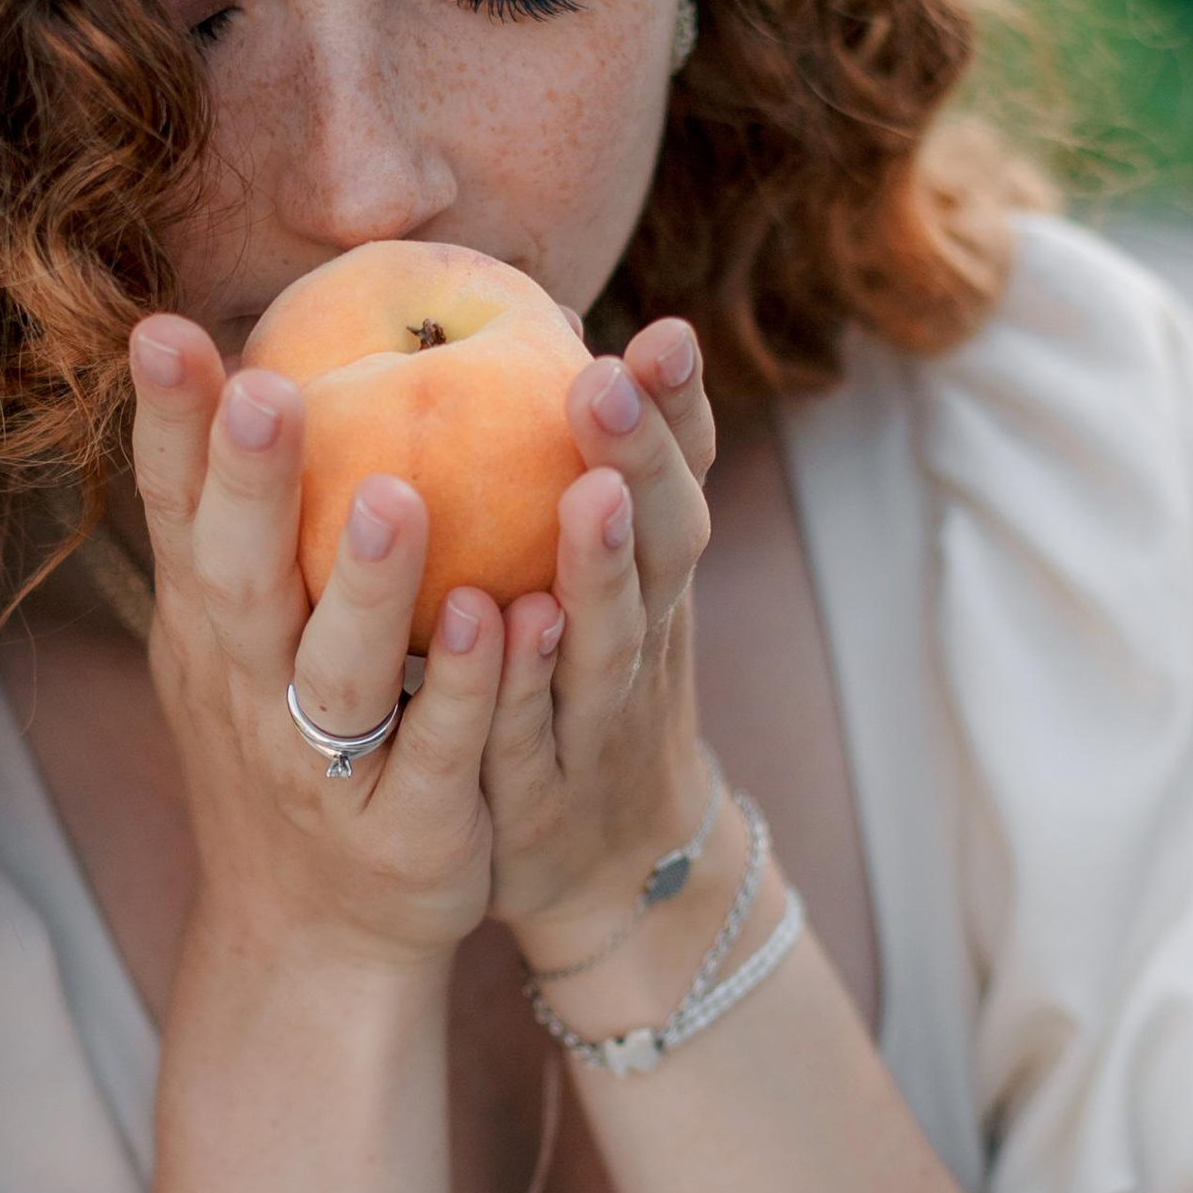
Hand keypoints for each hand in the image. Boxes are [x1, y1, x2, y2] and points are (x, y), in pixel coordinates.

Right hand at [124, 317, 507, 976]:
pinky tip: (501, 618)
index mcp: (210, 630)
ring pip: (339, 674)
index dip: (168, 427)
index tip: (163, 329)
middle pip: (237, 582)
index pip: (174, 513)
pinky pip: (437, 754)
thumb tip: (254, 352)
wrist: (317, 935)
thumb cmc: (286, 745)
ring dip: (366, 588)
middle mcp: (247, 692)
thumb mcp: (238, 639)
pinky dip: (463, 690)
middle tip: (266, 392)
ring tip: (395, 497)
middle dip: (247, 488)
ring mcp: (321, 768)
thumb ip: (245, 523)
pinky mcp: (405, 832)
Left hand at [480, 320, 715, 961]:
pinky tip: (511, 631)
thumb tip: (550, 319)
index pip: (680, 477)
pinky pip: (534, 735)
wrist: (608, 874)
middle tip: (608, 383)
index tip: (663, 332)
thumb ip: (588, 472)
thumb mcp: (604, 587)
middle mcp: (645, 637)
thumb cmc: (587, 694)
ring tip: (592, 495)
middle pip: (664, 543)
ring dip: (604, 569)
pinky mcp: (545, 793)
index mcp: (654, 578)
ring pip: (612, 638)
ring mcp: (602, 719)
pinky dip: (526, 684)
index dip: (679, 411)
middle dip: (645, 462)